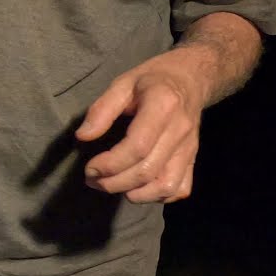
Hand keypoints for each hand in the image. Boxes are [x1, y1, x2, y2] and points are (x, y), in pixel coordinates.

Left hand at [76, 48, 213, 203]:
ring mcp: (190, 148)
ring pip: (165, 186)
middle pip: (147, 171)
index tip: (90, 167)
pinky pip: (179, 189)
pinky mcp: (193, 159)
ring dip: (134, 194)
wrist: (191, 78)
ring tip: (112, 185)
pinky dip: (156, 196)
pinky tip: (137, 187)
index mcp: (163, 106)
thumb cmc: (153, 80)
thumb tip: (82, 136)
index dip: (109, 164)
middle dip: (113, 183)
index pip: (137, 147)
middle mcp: (180, 130)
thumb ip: (102, 110)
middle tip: (92, 179)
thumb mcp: (123, 84)